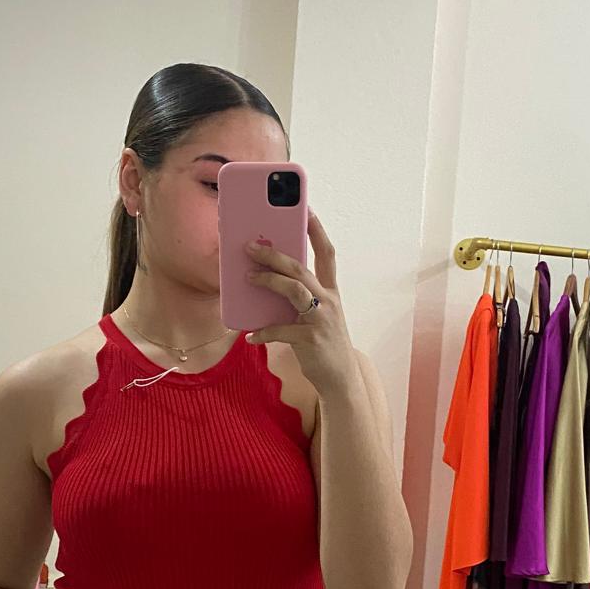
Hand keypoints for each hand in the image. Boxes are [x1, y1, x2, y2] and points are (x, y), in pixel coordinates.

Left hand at [243, 206, 357, 395]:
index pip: (326, 253)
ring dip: (269, 281)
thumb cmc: (324, 343)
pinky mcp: (311, 340)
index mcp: (331, 291)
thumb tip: (267, 279)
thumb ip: (299, 298)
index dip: (316, 230)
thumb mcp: (316, 315)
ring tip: (248, 278)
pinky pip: (282, 330)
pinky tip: (250, 335)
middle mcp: (329, 301)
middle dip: (274, 254)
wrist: (340, 379)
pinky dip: (264, 332)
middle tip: (251, 246)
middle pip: (301, 268)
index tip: (306, 209)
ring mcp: (322, 319)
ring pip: (294, 290)